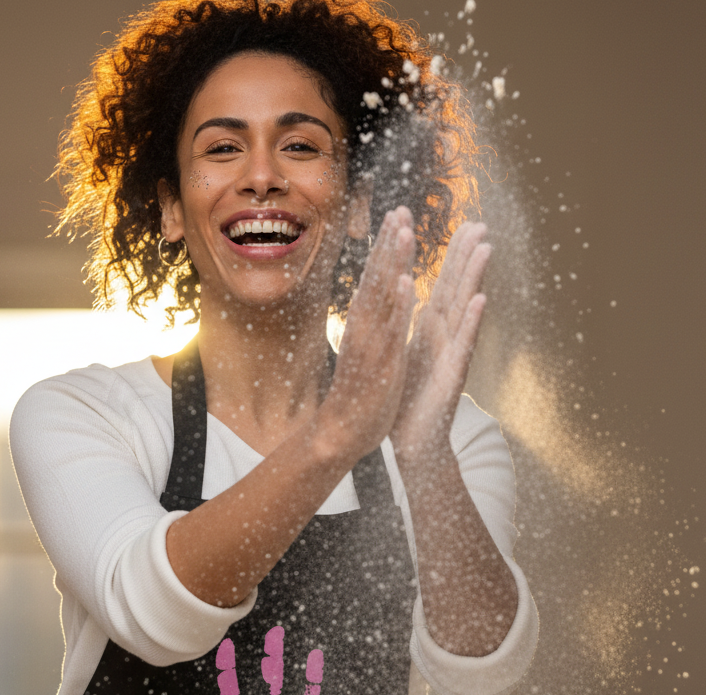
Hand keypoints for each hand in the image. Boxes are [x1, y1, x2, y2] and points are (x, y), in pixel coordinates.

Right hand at [318, 207, 417, 463]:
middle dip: (389, 243)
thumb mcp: (364, 351)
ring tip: (403, 232)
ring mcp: (371, 344)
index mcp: (363, 324)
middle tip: (399, 209)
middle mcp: (364, 327)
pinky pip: (391, 330)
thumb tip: (376, 304)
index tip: (396, 217)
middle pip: (377, 279)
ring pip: (383, 297)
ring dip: (393, 263)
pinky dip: (398, 306)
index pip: (375, 279)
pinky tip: (407, 282)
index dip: (386, 247)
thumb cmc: (356, 392)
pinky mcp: (381, 364)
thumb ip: (370, 326)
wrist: (340, 432)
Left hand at [390, 221, 489, 464]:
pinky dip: (471, 323)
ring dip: (474, 278)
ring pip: (464, 310)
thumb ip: (414, 326)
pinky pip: (462, 345)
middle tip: (479, 223)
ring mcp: (452, 354)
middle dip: (466, 256)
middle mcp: (444, 337)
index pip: (443, 285)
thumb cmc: (409, 398)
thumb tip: (413, 301)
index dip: (450, 256)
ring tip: (486, 248)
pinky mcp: (453, 375)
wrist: (413, 440)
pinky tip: (481, 301)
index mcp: (429, 330)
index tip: (459, 224)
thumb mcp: (407, 353)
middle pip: (457, 289)